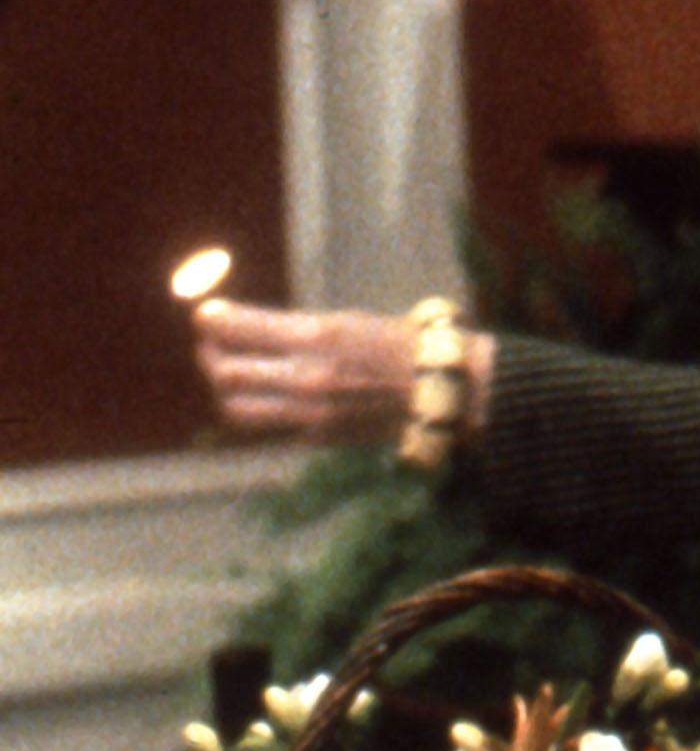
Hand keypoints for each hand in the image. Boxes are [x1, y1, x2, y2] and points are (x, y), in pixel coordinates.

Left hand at [190, 300, 417, 442]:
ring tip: (231, 372)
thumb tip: (236, 326)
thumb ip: (291, 329)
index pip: (233, 328)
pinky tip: (266, 392)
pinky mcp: (317, 437)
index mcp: (316, 337)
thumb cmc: (398, 344)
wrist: (442, 390)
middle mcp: (306, 377)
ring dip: (225, 388)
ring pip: (235, 406)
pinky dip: (257, 407)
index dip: (209, 319)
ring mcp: (310, 413)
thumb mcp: (345, 321)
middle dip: (208, 354)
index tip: (205, 313)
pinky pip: (267, 425)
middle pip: (223, 372)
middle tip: (212, 342)